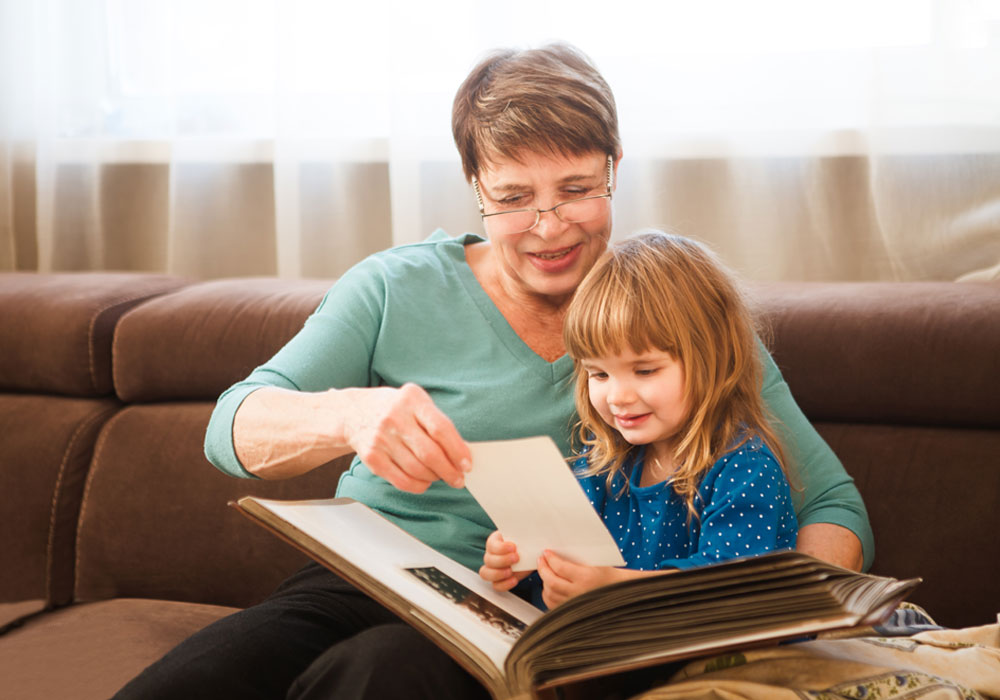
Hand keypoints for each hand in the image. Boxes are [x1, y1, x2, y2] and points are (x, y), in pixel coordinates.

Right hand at [341, 383, 470, 493]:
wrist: (353, 412)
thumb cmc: (394, 409)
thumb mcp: (416, 403)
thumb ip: (437, 423)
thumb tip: (461, 453)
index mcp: (411, 399)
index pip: (441, 428)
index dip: (457, 450)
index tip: (467, 464)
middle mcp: (394, 417)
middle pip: (429, 453)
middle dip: (449, 471)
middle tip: (458, 479)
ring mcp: (381, 438)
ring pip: (416, 469)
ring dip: (434, 478)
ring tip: (440, 476)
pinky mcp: (371, 457)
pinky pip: (401, 480)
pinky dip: (418, 485)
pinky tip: (424, 481)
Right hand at [479, 531, 530, 591]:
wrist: (530, 556)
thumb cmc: (524, 544)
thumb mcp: (524, 538)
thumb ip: (523, 535)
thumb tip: (529, 530)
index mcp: (494, 542)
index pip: (492, 545)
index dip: (501, 548)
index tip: (514, 547)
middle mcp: (490, 555)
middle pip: (488, 560)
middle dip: (502, 560)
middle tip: (516, 558)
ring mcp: (492, 569)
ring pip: (485, 573)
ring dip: (498, 573)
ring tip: (511, 571)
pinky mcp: (498, 580)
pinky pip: (495, 585)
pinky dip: (504, 584)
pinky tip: (514, 580)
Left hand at [537, 551, 629, 607]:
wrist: (617, 589)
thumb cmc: (607, 574)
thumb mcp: (594, 561)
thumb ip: (574, 558)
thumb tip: (555, 552)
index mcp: (586, 578)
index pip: (560, 568)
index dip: (550, 559)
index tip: (546, 553)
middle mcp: (579, 593)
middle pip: (552, 582)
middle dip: (543, 569)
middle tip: (541, 560)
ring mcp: (575, 604)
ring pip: (550, 594)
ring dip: (544, 581)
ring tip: (544, 571)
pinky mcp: (572, 611)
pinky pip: (552, 604)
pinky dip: (547, 594)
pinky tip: (548, 586)